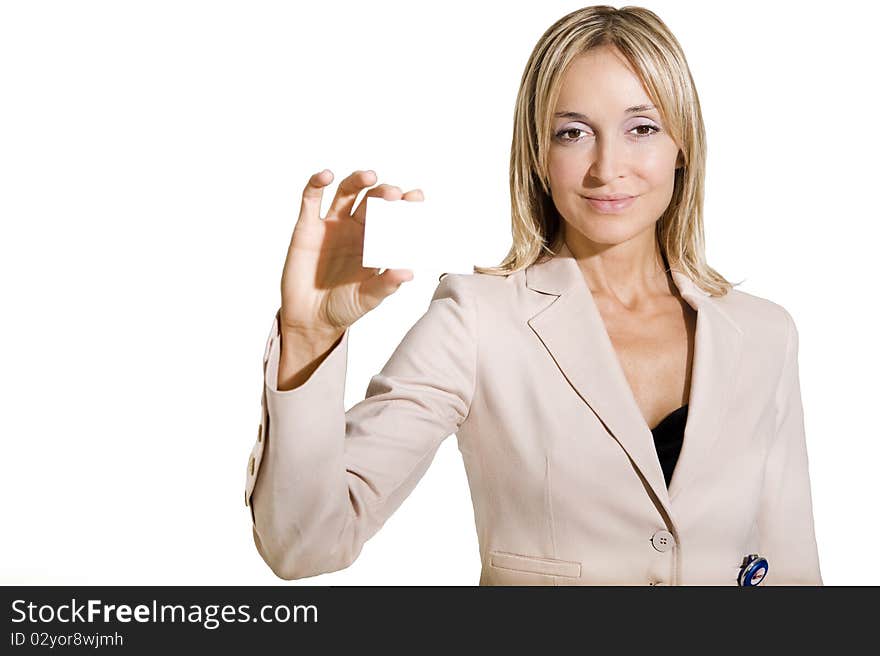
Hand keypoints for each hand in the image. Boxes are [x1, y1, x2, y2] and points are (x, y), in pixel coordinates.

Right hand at [279, 169, 422, 335]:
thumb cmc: (343, 307)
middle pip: (372, 201)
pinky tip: (326, 176)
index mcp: (376, 242)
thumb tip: (408, 272)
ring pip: (346, 193)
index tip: (416, 197)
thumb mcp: (368, 298)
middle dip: (384, 194)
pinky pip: (311, 199)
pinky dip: (316, 183)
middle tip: (393, 193)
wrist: (310, 318)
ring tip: (369, 177)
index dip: (405, 206)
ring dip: (357, 181)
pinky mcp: (308, 227)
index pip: (394, 218)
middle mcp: (356, 229)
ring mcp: (332, 225)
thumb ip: (386, 284)